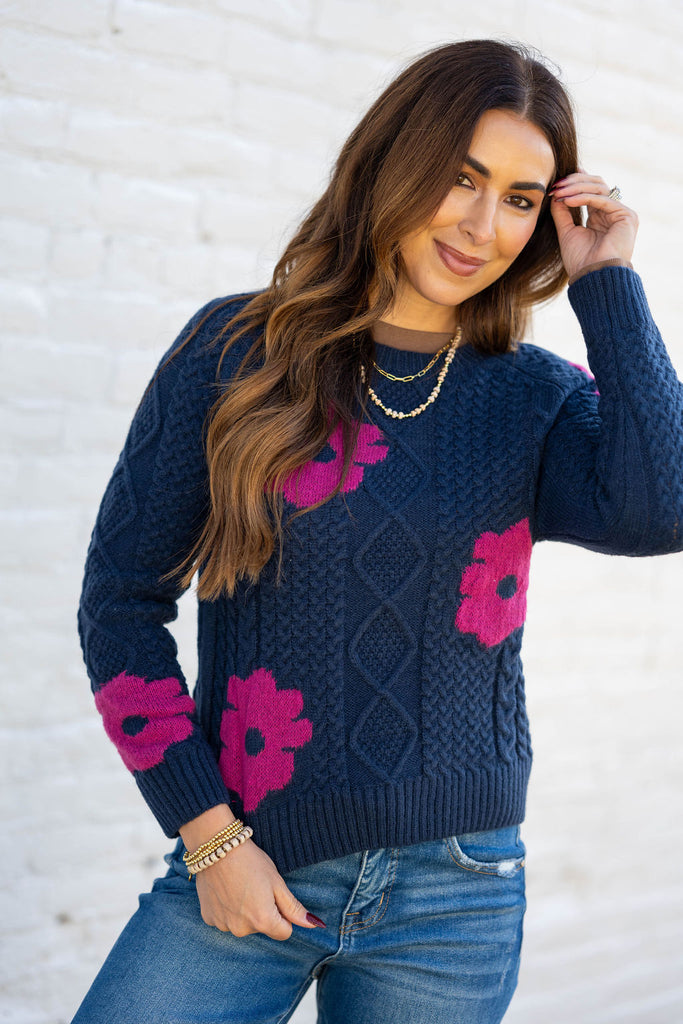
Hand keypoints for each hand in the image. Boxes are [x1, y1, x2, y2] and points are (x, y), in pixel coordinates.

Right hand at [178, 804, 324, 939]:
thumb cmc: (251, 861)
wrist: (217, 847)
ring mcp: (223, 925)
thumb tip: (314, 925)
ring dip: (243, 911)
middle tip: (255, 886)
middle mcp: (242, 929)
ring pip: (242, 924)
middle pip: (262, 928)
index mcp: (263, 921)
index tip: (274, 896)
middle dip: (262, 912)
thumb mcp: (277, 882)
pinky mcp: (208, 918)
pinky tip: (225, 889)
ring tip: (238, 886)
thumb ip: (294, 908)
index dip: (283, 915)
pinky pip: (225, 919)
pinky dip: (227, 909)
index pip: (284, 932)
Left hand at [549, 170, 637, 278]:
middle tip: (556, 185)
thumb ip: (562, 213)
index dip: (576, 182)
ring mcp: (622, 213)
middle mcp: (613, 212)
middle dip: (575, 182)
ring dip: (577, 188)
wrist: (593, 278)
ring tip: (559, 192)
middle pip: (596, 184)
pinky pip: (602, 200)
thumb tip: (555, 194)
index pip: (590, 190)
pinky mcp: (627, 216)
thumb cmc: (580, 261)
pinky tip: (568, 200)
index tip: (558, 180)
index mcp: (601, 216)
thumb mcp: (567, 232)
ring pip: (600, 188)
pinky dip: (584, 197)